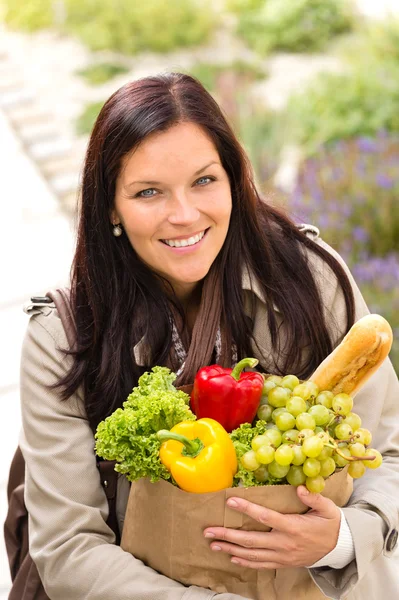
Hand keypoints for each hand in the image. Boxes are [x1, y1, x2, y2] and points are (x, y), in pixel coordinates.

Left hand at [203, 485, 340, 568]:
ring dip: (230, 549)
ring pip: (251, 554)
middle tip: (208, 531)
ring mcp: (282, 555)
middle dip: (227, 535)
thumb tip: (299, 487)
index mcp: (293, 526)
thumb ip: (313, 496)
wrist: (339, 549)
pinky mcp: (283, 563)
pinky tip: (232, 557)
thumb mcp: (327, 508)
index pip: (265, 516)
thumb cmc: (330, 524)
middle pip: (250, 540)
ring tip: (212, 544)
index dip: (247, 509)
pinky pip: (260, 564)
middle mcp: (284, 543)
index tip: (230, 501)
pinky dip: (245, 562)